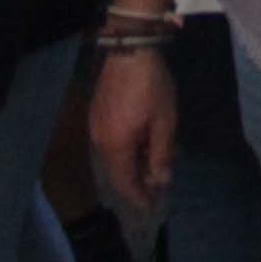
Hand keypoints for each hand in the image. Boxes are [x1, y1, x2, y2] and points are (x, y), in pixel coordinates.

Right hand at [90, 45, 179, 211]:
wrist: (130, 51)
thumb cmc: (151, 87)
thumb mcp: (164, 122)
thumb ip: (161, 155)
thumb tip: (160, 181)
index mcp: (115, 147)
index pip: (125, 183)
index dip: (138, 198)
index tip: (150, 210)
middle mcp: (100, 142)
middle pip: (118, 172)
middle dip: (137, 183)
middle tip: (157, 191)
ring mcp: (96, 128)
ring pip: (115, 158)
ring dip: (134, 166)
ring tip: (155, 168)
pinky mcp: (97, 115)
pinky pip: (112, 143)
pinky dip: (128, 151)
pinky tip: (143, 146)